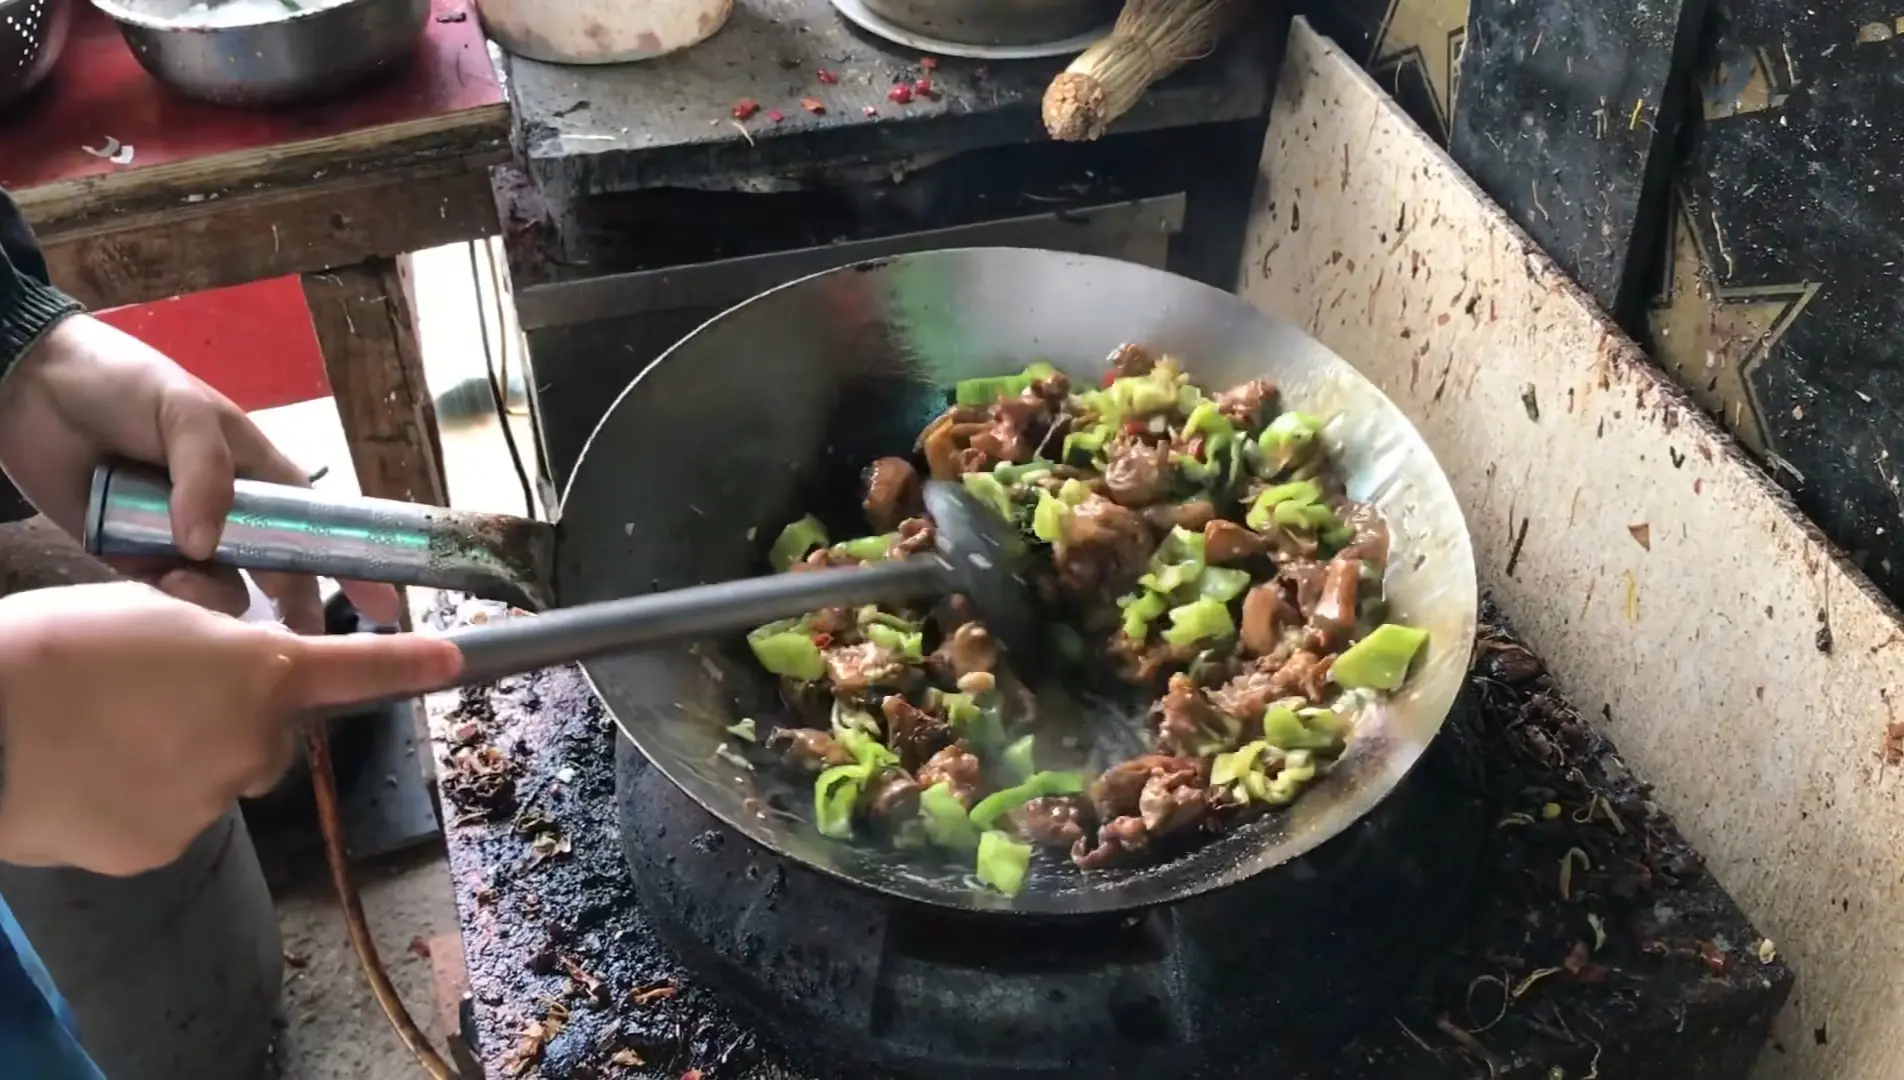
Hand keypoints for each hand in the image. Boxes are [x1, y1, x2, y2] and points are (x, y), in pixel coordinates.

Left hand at [0, 315, 398, 631]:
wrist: (27, 386)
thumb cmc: (122, 381)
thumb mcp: (181, 408)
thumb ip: (205, 473)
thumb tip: (206, 547)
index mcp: (259, 473)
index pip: (320, 525)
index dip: (355, 564)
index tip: (385, 608)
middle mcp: (230, 513)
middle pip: (280, 573)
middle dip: (293, 606)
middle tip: (293, 640)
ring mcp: (182, 540)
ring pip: (224, 593)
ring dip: (213, 599)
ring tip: (180, 579)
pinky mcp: (132, 559)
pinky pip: (166, 598)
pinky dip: (168, 600)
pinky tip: (154, 579)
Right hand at [0, 582, 462, 875]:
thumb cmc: (55, 650)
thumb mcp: (151, 612)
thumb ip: (217, 640)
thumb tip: (237, 661)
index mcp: (258, 673)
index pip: (355, 670)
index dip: (407, 665)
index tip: (453, 661)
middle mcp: (253, 743)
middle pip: (270, 734)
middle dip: (234, 716)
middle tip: (157, 693)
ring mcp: (211, 803)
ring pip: (217, 777)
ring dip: (184, 757)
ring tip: (106, 730)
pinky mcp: (165, 849)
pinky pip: (173, 818)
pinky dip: (144, 799)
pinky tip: (92, 775)